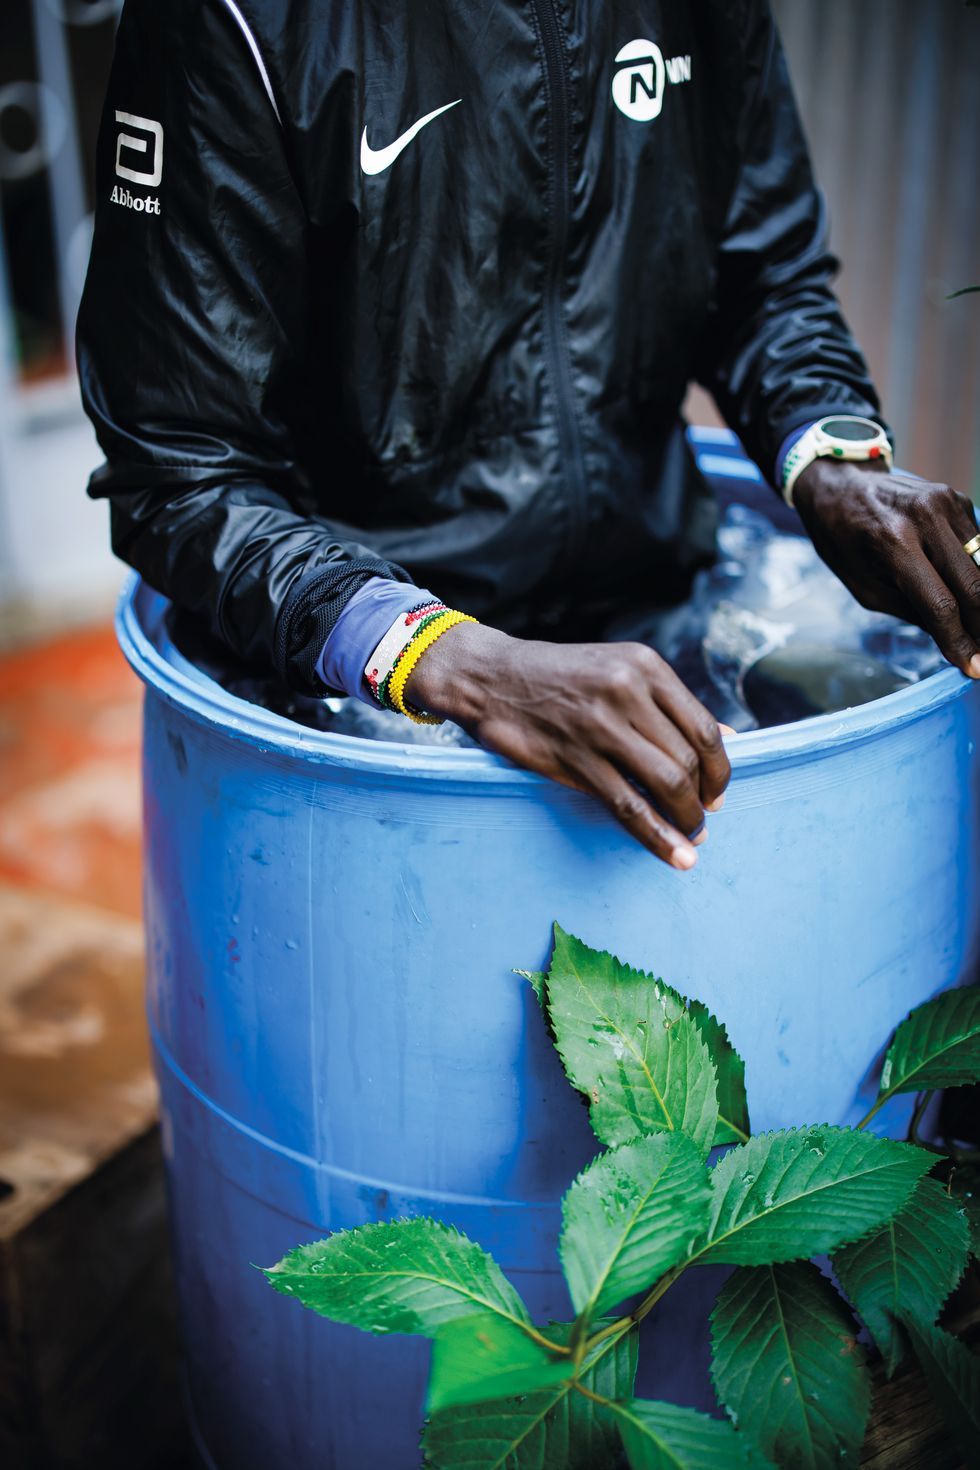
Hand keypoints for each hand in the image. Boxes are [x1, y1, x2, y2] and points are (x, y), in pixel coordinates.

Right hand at [405, 623, 730, 868]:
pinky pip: (628, 805)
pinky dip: (657, 836)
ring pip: (665, 784)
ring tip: (689, 839)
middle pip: (688, 760)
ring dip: (685, 820)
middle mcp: (628, 691)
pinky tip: (673, 854)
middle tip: (700, 821)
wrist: (490, 677)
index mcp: (646, 667)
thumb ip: (669, 704)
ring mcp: (600, 724)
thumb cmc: (560, 678)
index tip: (717, 794)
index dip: (719, 770)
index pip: (703, 728)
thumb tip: (728, 738)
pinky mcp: (574, 757)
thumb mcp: (620, 670)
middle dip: (702, 801)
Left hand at [793, 458, 979, 677]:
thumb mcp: (865, 587)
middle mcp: (926, 517)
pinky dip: (975, 573)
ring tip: (974, 630)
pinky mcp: (958, 499)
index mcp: (893, 541)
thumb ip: (911, 611)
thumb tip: (954, 639)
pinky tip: (964, 591)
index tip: (976, 668)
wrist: (840, 483)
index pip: (940, 604)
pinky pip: (979, 547)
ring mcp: (947, 503)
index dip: (960, 641)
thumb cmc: (845, 542)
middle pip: (975, 586)